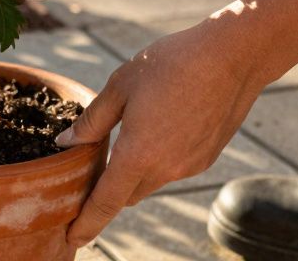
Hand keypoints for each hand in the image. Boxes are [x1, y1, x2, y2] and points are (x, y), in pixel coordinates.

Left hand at [56, 20, 266, 245]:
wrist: (232, 57)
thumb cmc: (171, 64)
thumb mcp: (120, 85)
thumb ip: (91, 121)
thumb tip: (66, 143)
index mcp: (138, 154)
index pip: (105, 203)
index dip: (86, 224)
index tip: (72, 240)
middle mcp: (165, 169)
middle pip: (126, 194)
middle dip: (108, 189)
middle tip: (91, 166)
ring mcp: (189, 167)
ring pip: (150, 180)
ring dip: (135, 170)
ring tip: (131, 131)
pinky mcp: (206, 159)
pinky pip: (172, 168)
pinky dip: (158, 158)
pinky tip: (162, 123)